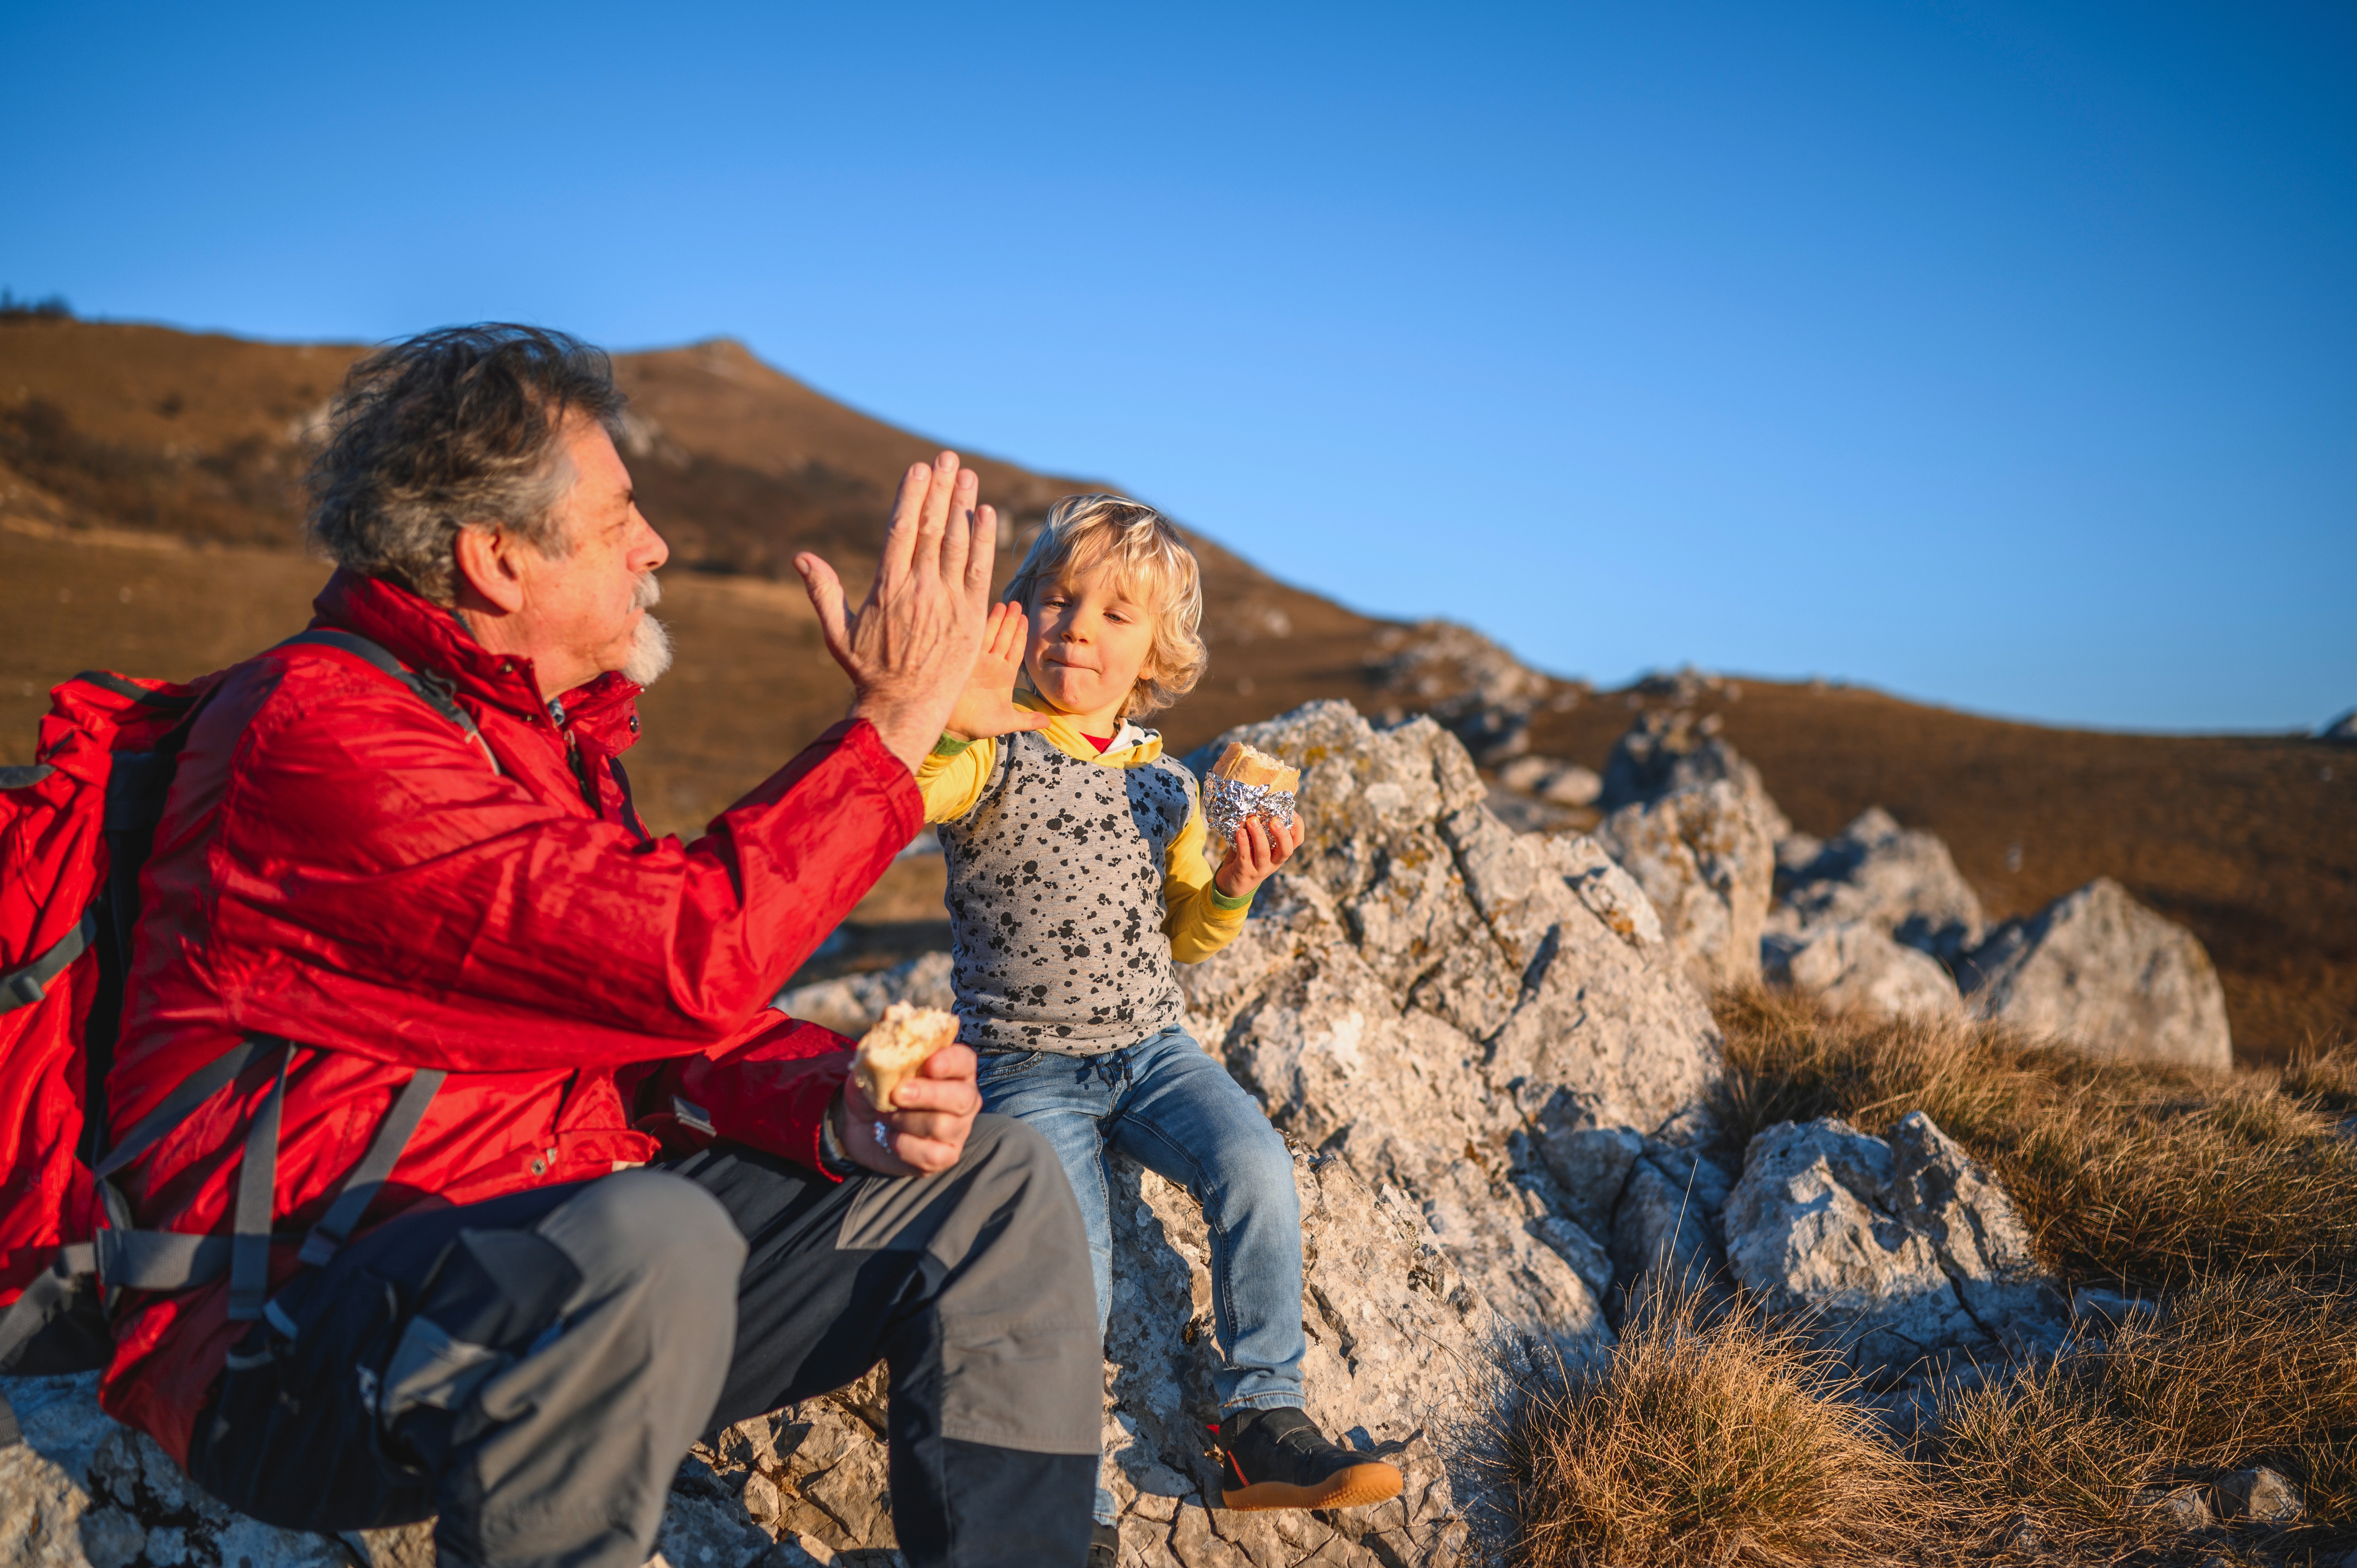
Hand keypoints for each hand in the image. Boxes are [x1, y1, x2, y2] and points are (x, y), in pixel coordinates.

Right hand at [795, 452, 998, 772]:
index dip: (911, 496)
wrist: (904, 708)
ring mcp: (948, 602)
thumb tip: (800, 557)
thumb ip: (823, 591)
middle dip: (941, 490)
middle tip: (948, 458)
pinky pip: (981, 571)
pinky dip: (984, 541)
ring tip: (968, 475)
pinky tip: (987, 514)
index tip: (918, 469)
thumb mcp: (837, 632)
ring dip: (964, 505)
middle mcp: (919, 589)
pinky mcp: (971, 617)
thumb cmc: (868, 671)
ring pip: (959, 544)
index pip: (901, 530)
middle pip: (933, 528)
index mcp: (886, 588)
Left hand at [832, 1043, 981, 1175]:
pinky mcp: (944, 1156)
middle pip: (962, 1097)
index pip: (965, 1061)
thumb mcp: (875, 1060)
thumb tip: (891, 1012)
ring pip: (944, 1126)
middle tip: (897, 1093)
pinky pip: (933, 1155)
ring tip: (886, 1115)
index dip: (951, 1062)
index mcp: (953, 1069)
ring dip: (907, 1120)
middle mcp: (963, 1098)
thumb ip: (886, 1038)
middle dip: (929, 1095)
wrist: (860, 1123)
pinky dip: (906, 1146)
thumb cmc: (878, 1086)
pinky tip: (891, 1137)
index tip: (930, 1064)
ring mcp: (957, 1129)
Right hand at [944, 601, 1052, 741]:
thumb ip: (1027, 720)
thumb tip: (1048, 723)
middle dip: (1010, 621)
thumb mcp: (1007, 722)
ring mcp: (978, 662)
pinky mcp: (964, 662)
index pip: (1016, 650)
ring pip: (990, 636)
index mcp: (1004, 675)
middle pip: (1004, 638)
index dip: (1021, 634)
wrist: (955, 729)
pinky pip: (973, 641)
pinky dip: (978, 628)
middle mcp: (992, 665)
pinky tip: (982, 613)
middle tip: (1016, 604)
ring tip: (1004, 605)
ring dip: (996, 620)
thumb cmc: (980, 724)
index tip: (1026, 619)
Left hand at [1214, 813, 1304, 900]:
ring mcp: (1260, 869)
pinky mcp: (1244, 872)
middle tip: (1274, 819)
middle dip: (1282, 833)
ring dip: (1259, 835)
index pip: (1297, 840)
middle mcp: (1274, 862)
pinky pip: (1244, 857)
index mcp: (1280, 853)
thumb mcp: (1255, 843)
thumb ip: (1259, 827)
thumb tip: (1256, 800)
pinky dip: (1242, 843)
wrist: (1231, 885)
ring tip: (1252, 820)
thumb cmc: (1245, 857)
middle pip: (1286, 849)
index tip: (1291, 810)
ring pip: (1264, 853)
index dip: (1298, 826)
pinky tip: (1239, 832)